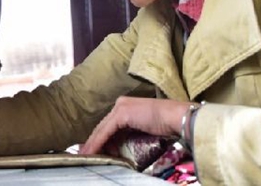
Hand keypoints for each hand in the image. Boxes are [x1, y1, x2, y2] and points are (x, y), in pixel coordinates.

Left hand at [79, 96, 193, 154]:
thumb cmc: (167, 125)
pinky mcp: (121, 114)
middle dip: (94, 142)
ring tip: (85, 156)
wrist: (176, 118)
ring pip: (102, 130)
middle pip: (103, 126)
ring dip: (93, 145)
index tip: (94, 150)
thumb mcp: (145, 130)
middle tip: (85, 154)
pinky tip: (91, 152)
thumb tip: (122, 147)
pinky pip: (105, 132)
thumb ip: (132, 134)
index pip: (109, 124)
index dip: (101, 138)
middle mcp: (121, 104)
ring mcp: (121, 107)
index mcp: (127, 106)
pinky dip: (97, 144)